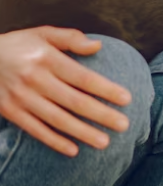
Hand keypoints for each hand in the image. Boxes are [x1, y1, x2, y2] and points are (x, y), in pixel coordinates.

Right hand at [0, 27, 131, 156]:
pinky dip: (53, 141)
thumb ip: (70, 39)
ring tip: (105, 143)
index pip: (82, 77)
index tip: (127, 99)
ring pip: (57, 119)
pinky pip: (35, 129)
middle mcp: (34, 78)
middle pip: (74, 101)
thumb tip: (98, 46)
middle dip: (101, 114)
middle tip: (125, 126)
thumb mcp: (41, 34)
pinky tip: (73, 150)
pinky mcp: (10, 111)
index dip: (105, 89)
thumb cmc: (19, 46)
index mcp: (46, 58)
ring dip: (82, 132)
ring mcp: (21, 97)